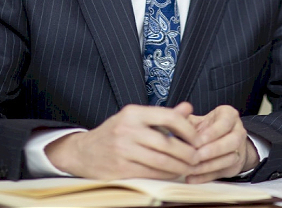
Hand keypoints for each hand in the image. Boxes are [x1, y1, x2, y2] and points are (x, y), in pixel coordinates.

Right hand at [45, 102, 199, 179]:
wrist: (84, 152)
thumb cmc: (115, 133)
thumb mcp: (136, 118)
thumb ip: (163, 115)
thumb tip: (188, 107)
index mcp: (133, 112)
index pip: (168, 116)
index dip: (187, 129)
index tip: (196, 137)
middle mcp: (127, 129)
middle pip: (166, 143)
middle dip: (187, 152)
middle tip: (197, 156)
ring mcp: (123, 150)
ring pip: (160, 161)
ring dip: (179, 166)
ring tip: (189, 166)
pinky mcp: (120, 168)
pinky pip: (150, 173)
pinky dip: (166, 174)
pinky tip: (173, 173)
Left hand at [186, 105, 258, 182]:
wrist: (220, 140)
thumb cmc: (204, 128)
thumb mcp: (197, 120)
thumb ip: (186, 119)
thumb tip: (176, 118)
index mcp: (229, 115)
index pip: (225, 123)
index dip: (212, 133)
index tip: (197, 141)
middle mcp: (238, 131)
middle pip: (232, 141)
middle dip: (213, 150)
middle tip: (195, 156)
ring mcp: (239, 149)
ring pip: (229, 158)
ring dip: (209, 165)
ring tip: (191, 168)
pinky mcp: (234, 166)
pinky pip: (222, 172)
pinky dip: (206, 176)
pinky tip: (192, 178)